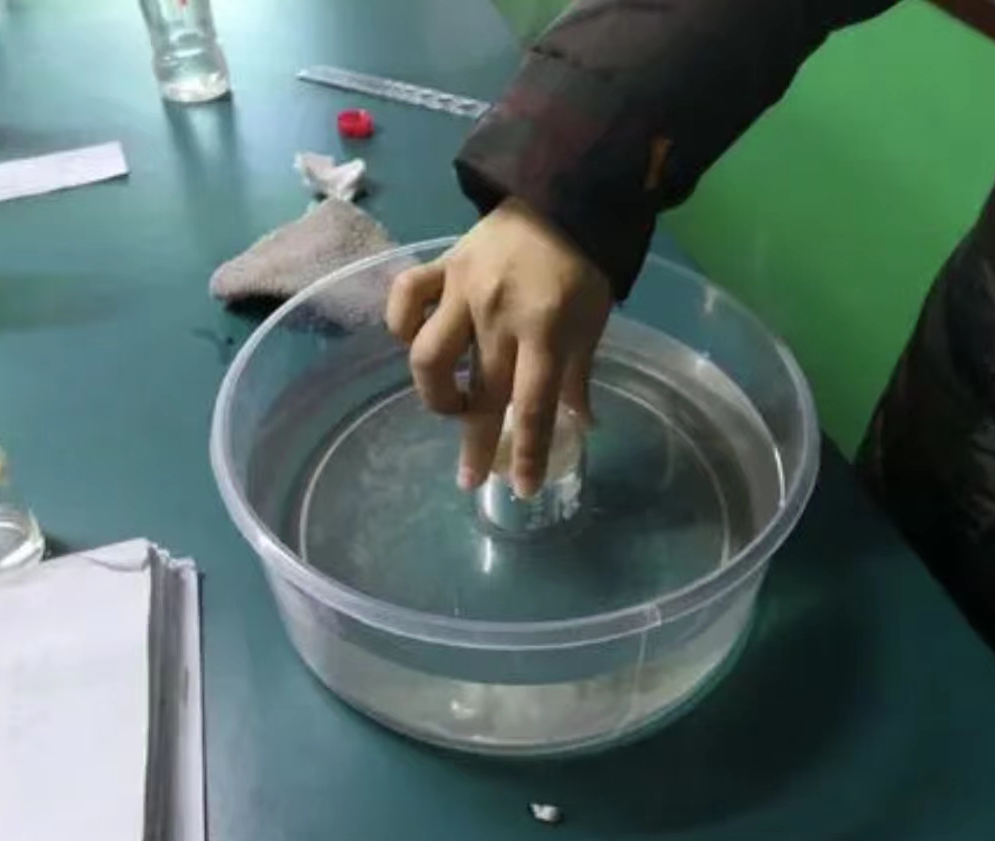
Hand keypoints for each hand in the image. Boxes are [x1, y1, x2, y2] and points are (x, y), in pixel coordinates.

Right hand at [386, 198, 612, 498]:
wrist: (561, 197)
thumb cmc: (583, 267)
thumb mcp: (593, 322)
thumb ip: (580, 374)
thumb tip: (582, 424)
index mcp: (546, 333)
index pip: (532, 407)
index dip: (526, 453)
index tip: (521, 489)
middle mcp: (498, 317)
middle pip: (478, 394)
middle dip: (474, 444)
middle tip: (469, 478)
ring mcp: (463, 291)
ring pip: (427, 356)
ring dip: (435, 392)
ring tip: (451, 403)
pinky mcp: (440, 267)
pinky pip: (405, 300)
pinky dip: (401, 325)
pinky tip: (414, 340)